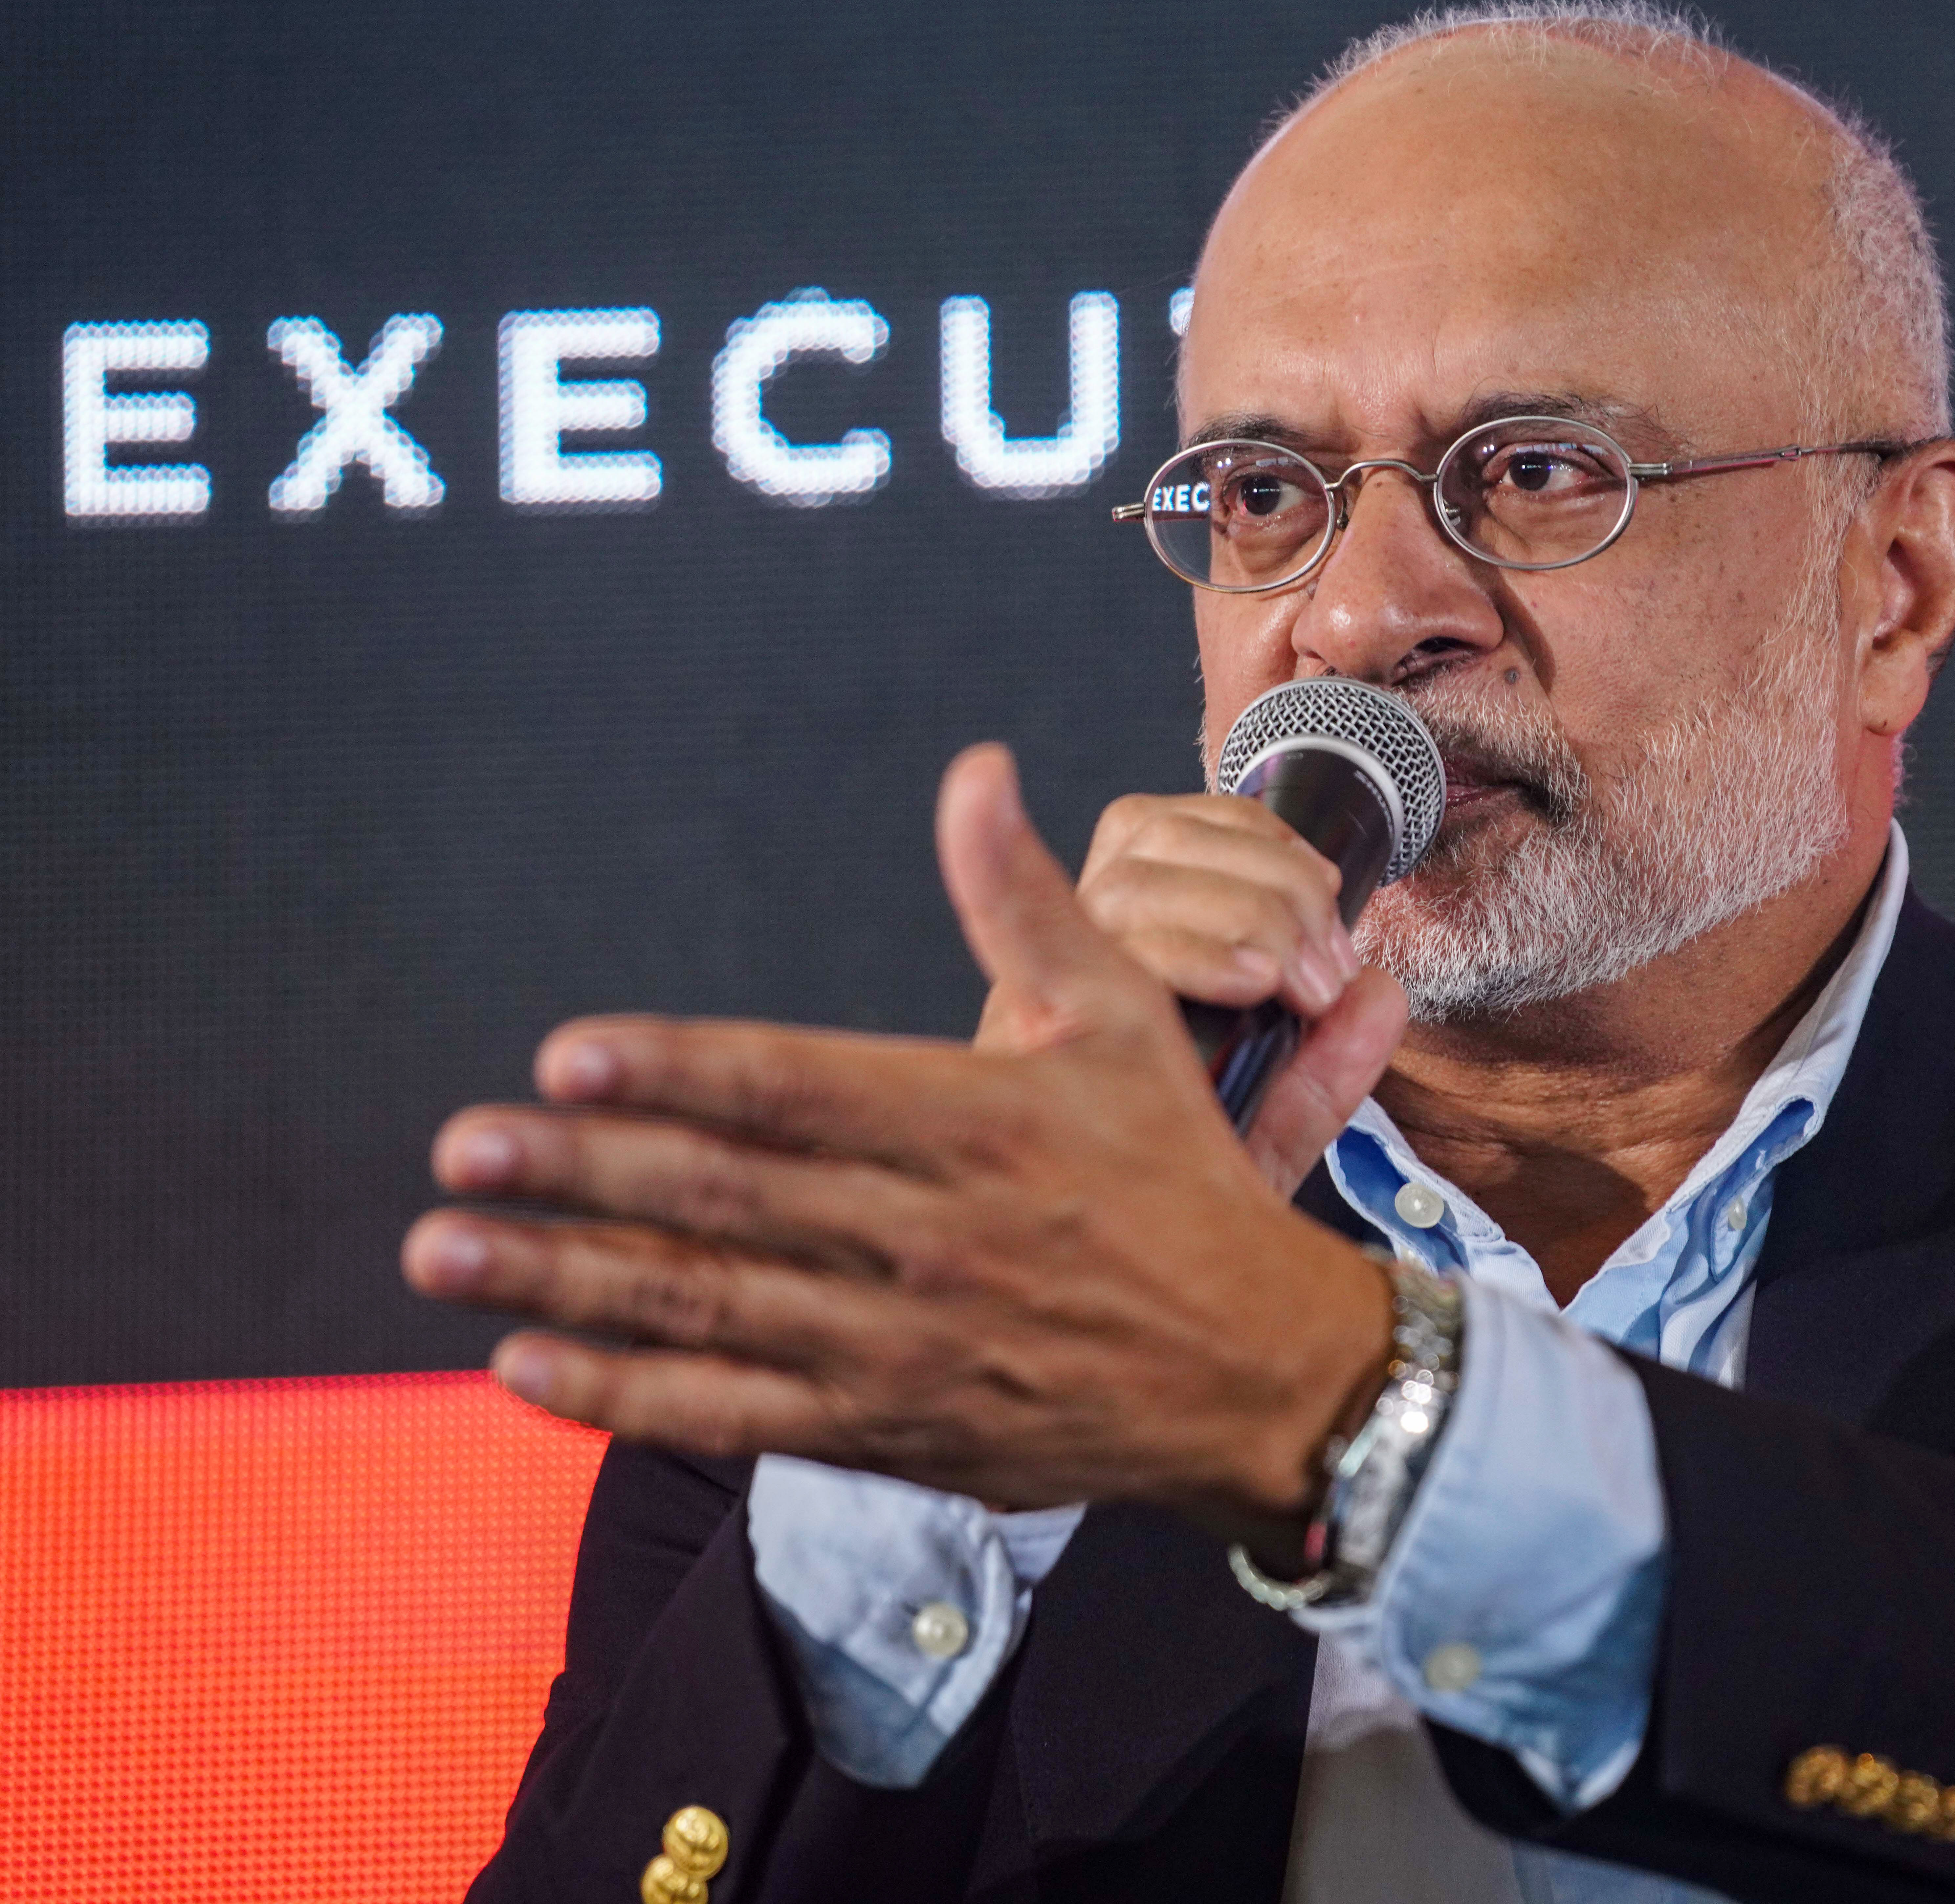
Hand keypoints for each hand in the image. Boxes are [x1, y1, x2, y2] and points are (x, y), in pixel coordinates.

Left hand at [400, 746, 1397, 1537]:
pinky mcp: (890, 1429)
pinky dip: (625, 1397)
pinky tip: (528, 1369)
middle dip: (580, 1169)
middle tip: (463, 1148)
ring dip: (565, 1279)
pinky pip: (733, 1414)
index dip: (676, 1071)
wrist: (1259, 1373)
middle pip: (725, 1197)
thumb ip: (1025, 901)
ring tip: (447, 1253)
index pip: (796, 1090)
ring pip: (704, 1307)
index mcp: (979, 1125)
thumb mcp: (1121, 1021)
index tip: (567, 1054)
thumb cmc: (1179, 1182)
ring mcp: (902, 1345)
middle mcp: (932, 1237)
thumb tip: (975, 773)